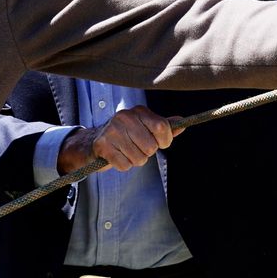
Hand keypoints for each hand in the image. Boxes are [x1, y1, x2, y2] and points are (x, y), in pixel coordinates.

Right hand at [57, 106, 181, 173]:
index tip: (160, 143)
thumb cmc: (125, 136)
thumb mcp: (145, 128)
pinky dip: (123, 165)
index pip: (162, 127)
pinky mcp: (103, 145)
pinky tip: (117, 157)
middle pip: (151, 147)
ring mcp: (112, 130)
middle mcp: (125, 117)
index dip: (165, 140)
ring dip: (134, 160)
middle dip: (147, 153)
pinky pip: (125, 165)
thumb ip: (164, 127)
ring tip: (125, 152)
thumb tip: (182, 124)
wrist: (94, 142)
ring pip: (139, 158)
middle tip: (136, 147)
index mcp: (139, 111)